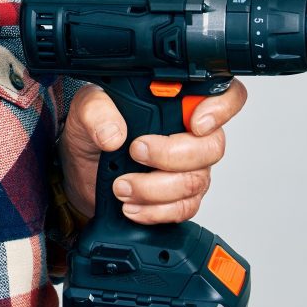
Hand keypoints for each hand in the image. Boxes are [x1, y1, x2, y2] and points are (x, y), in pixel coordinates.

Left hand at [58, 79, 248, 224]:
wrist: (81, 169)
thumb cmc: (93, 131)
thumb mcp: (86, 109)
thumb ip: (97, 111)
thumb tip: (114, 134)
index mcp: (177, 101)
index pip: (224, 96)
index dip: (222, 108)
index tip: (196, 123)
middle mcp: (191, 133)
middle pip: (212, 147)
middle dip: (172, 155)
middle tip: (136, 151)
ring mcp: (189, 167)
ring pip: (196, 182)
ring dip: (155, 188)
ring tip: (122, 185)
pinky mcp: (180, 197)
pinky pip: (184, 209)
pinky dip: (155, 211)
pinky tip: (132, 206)